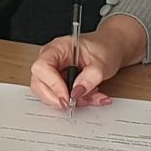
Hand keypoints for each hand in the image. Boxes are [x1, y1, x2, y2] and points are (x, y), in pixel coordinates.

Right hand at [29, 15, 147, 109]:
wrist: (111, 49)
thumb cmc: (104, 48)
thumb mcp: (102, 62)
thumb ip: (90, 77)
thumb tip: (76, 93)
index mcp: (58, 47)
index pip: (42, 67)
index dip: (52, 84)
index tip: (67, 96)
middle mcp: (51, 59)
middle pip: (39, 83)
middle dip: (57, 98)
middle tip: (75, 103)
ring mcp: (53, 72)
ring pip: (48, 94)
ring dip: (70, 101)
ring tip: (90, 96)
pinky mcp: (59, 83)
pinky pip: (60, 97)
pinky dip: (76, 102)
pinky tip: (91, 96)